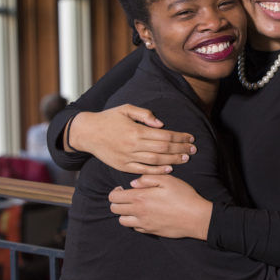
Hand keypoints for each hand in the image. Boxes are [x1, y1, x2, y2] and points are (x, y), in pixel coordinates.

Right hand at [69, 104, 195, 173]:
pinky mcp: (123, 166)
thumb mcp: (126, 109)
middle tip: (193, 150)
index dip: (180, 137)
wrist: (87, 132)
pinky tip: (169, 169)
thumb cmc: (108, 118)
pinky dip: (157, 171)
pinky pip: (143, 170)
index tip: (190, 138)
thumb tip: (161, 124)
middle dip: (180, 149)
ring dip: (173, 160)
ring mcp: (128, 157)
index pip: (165, 135)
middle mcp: (133, 145)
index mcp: (136, 130)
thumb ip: (144, 114)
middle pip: (163, 148)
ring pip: (156, 160)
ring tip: (185, 158)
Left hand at [109, 174, 212, 239]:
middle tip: (127, 197)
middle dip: (117, 201)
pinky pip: (135, 228)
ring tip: (135, 207)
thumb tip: (133, 183)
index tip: (122, 188)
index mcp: (141, 197)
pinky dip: (135, 222)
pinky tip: (145, 215)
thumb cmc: (184, 196)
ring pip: (122, 221)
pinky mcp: (151, 231)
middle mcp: (139, 212)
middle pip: (114, 209)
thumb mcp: (168, 180)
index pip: (114, 197)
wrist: (196, 217)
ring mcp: (144, 224)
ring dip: (125, 213)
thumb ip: (148, 178)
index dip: (115, 191)